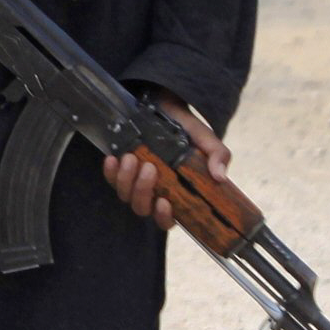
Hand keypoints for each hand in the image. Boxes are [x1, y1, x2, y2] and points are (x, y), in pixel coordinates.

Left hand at [106, 93, 228, 227]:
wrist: (167, 109)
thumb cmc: (188, 131)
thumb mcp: (207, 141)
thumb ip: (217, 156)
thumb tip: (220, 176)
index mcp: (177, 194)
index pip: (167, 220)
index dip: (163, 218)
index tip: (164, 202)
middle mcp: (154, 193)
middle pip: (141, 208)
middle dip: (142, 190)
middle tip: (149, 168)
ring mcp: (135, 182)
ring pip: (124, 195)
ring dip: (125, 179)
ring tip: (132, 158)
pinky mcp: (121, 170)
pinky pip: (110, 178)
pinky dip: (109, 171)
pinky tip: (113, 158)